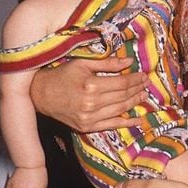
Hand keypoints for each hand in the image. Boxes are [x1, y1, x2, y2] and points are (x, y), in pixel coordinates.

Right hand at [30, 56, 147, 132]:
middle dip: (137, 89)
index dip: (135, 79)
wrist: (41, 95)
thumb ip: (107, 63)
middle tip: (147, 84)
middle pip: (122, 96)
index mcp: (91, 86)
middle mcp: (91, 104)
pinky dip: (125, 123)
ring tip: (144, 96)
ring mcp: (89, 118)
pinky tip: (137, 120)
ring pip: (120, 110)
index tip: (144, 75)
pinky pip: (111, 125)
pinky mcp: (86, 127)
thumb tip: (129, 61)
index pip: (121, 83)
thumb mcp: (83, 64)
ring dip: (134, 103)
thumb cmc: (62, 76)